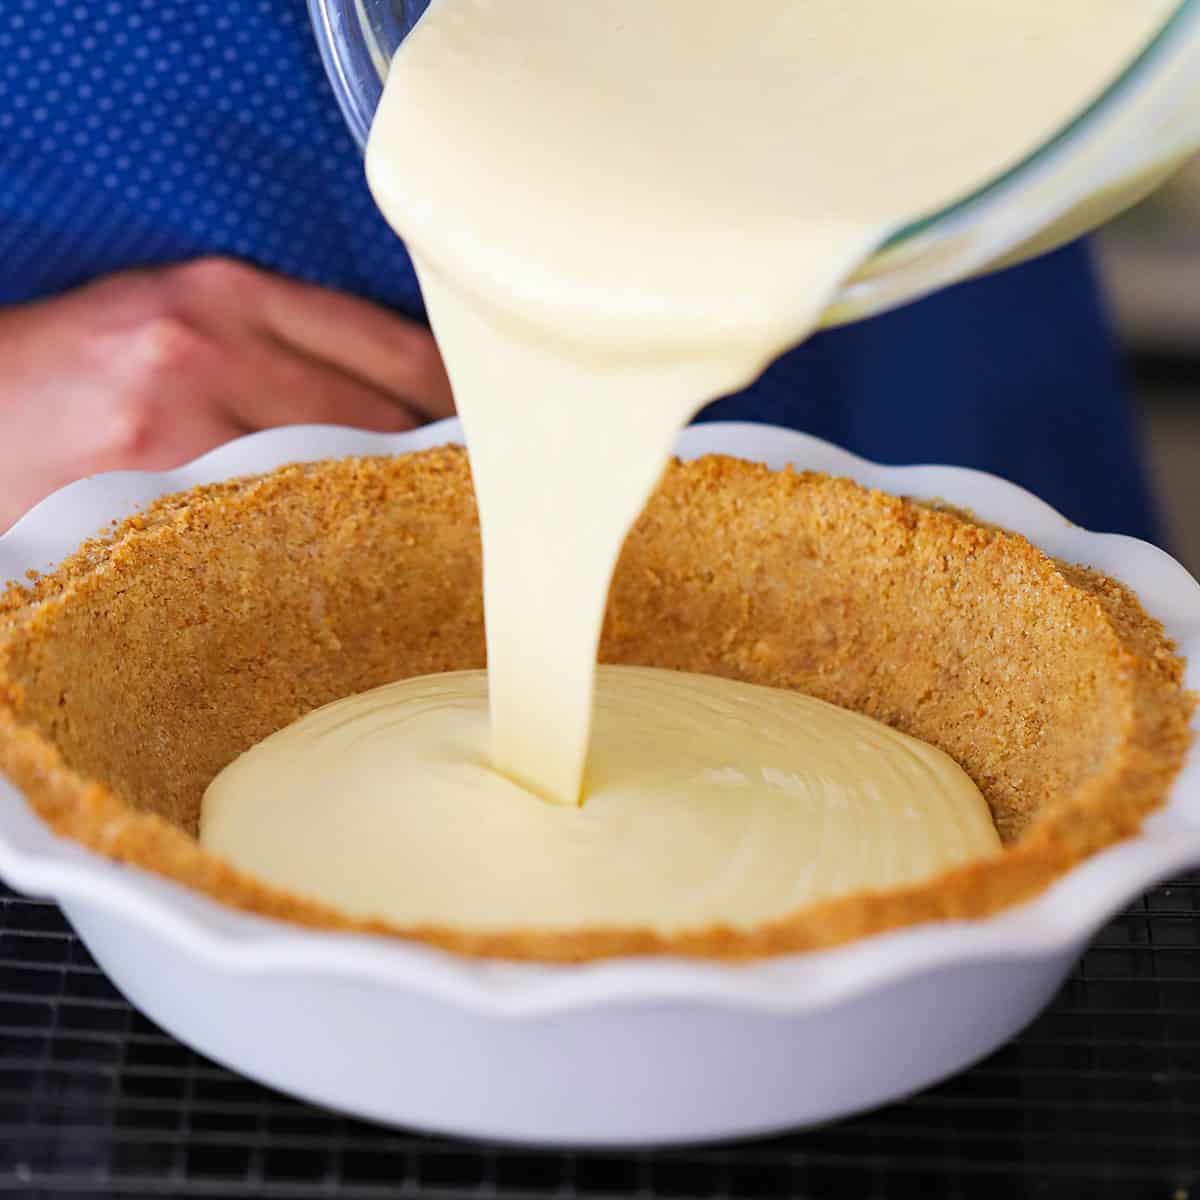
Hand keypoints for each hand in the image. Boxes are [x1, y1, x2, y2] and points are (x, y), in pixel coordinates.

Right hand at [0, 257, 453, 529]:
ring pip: (339, 474)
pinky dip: (321, 544)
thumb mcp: (178, 321)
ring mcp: (183, 420)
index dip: (459, 403)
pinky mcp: (154, 489)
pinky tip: (347, 564)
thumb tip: (404, 404)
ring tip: (430, 539)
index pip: (396, 349)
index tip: (496, 442)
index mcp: (228, 292)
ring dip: (391, 510)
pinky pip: (275, 525)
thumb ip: (286, 347)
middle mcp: (213, 343)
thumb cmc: (79, 373)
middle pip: (384, 415)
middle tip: (479, 505)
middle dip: (438, 463)